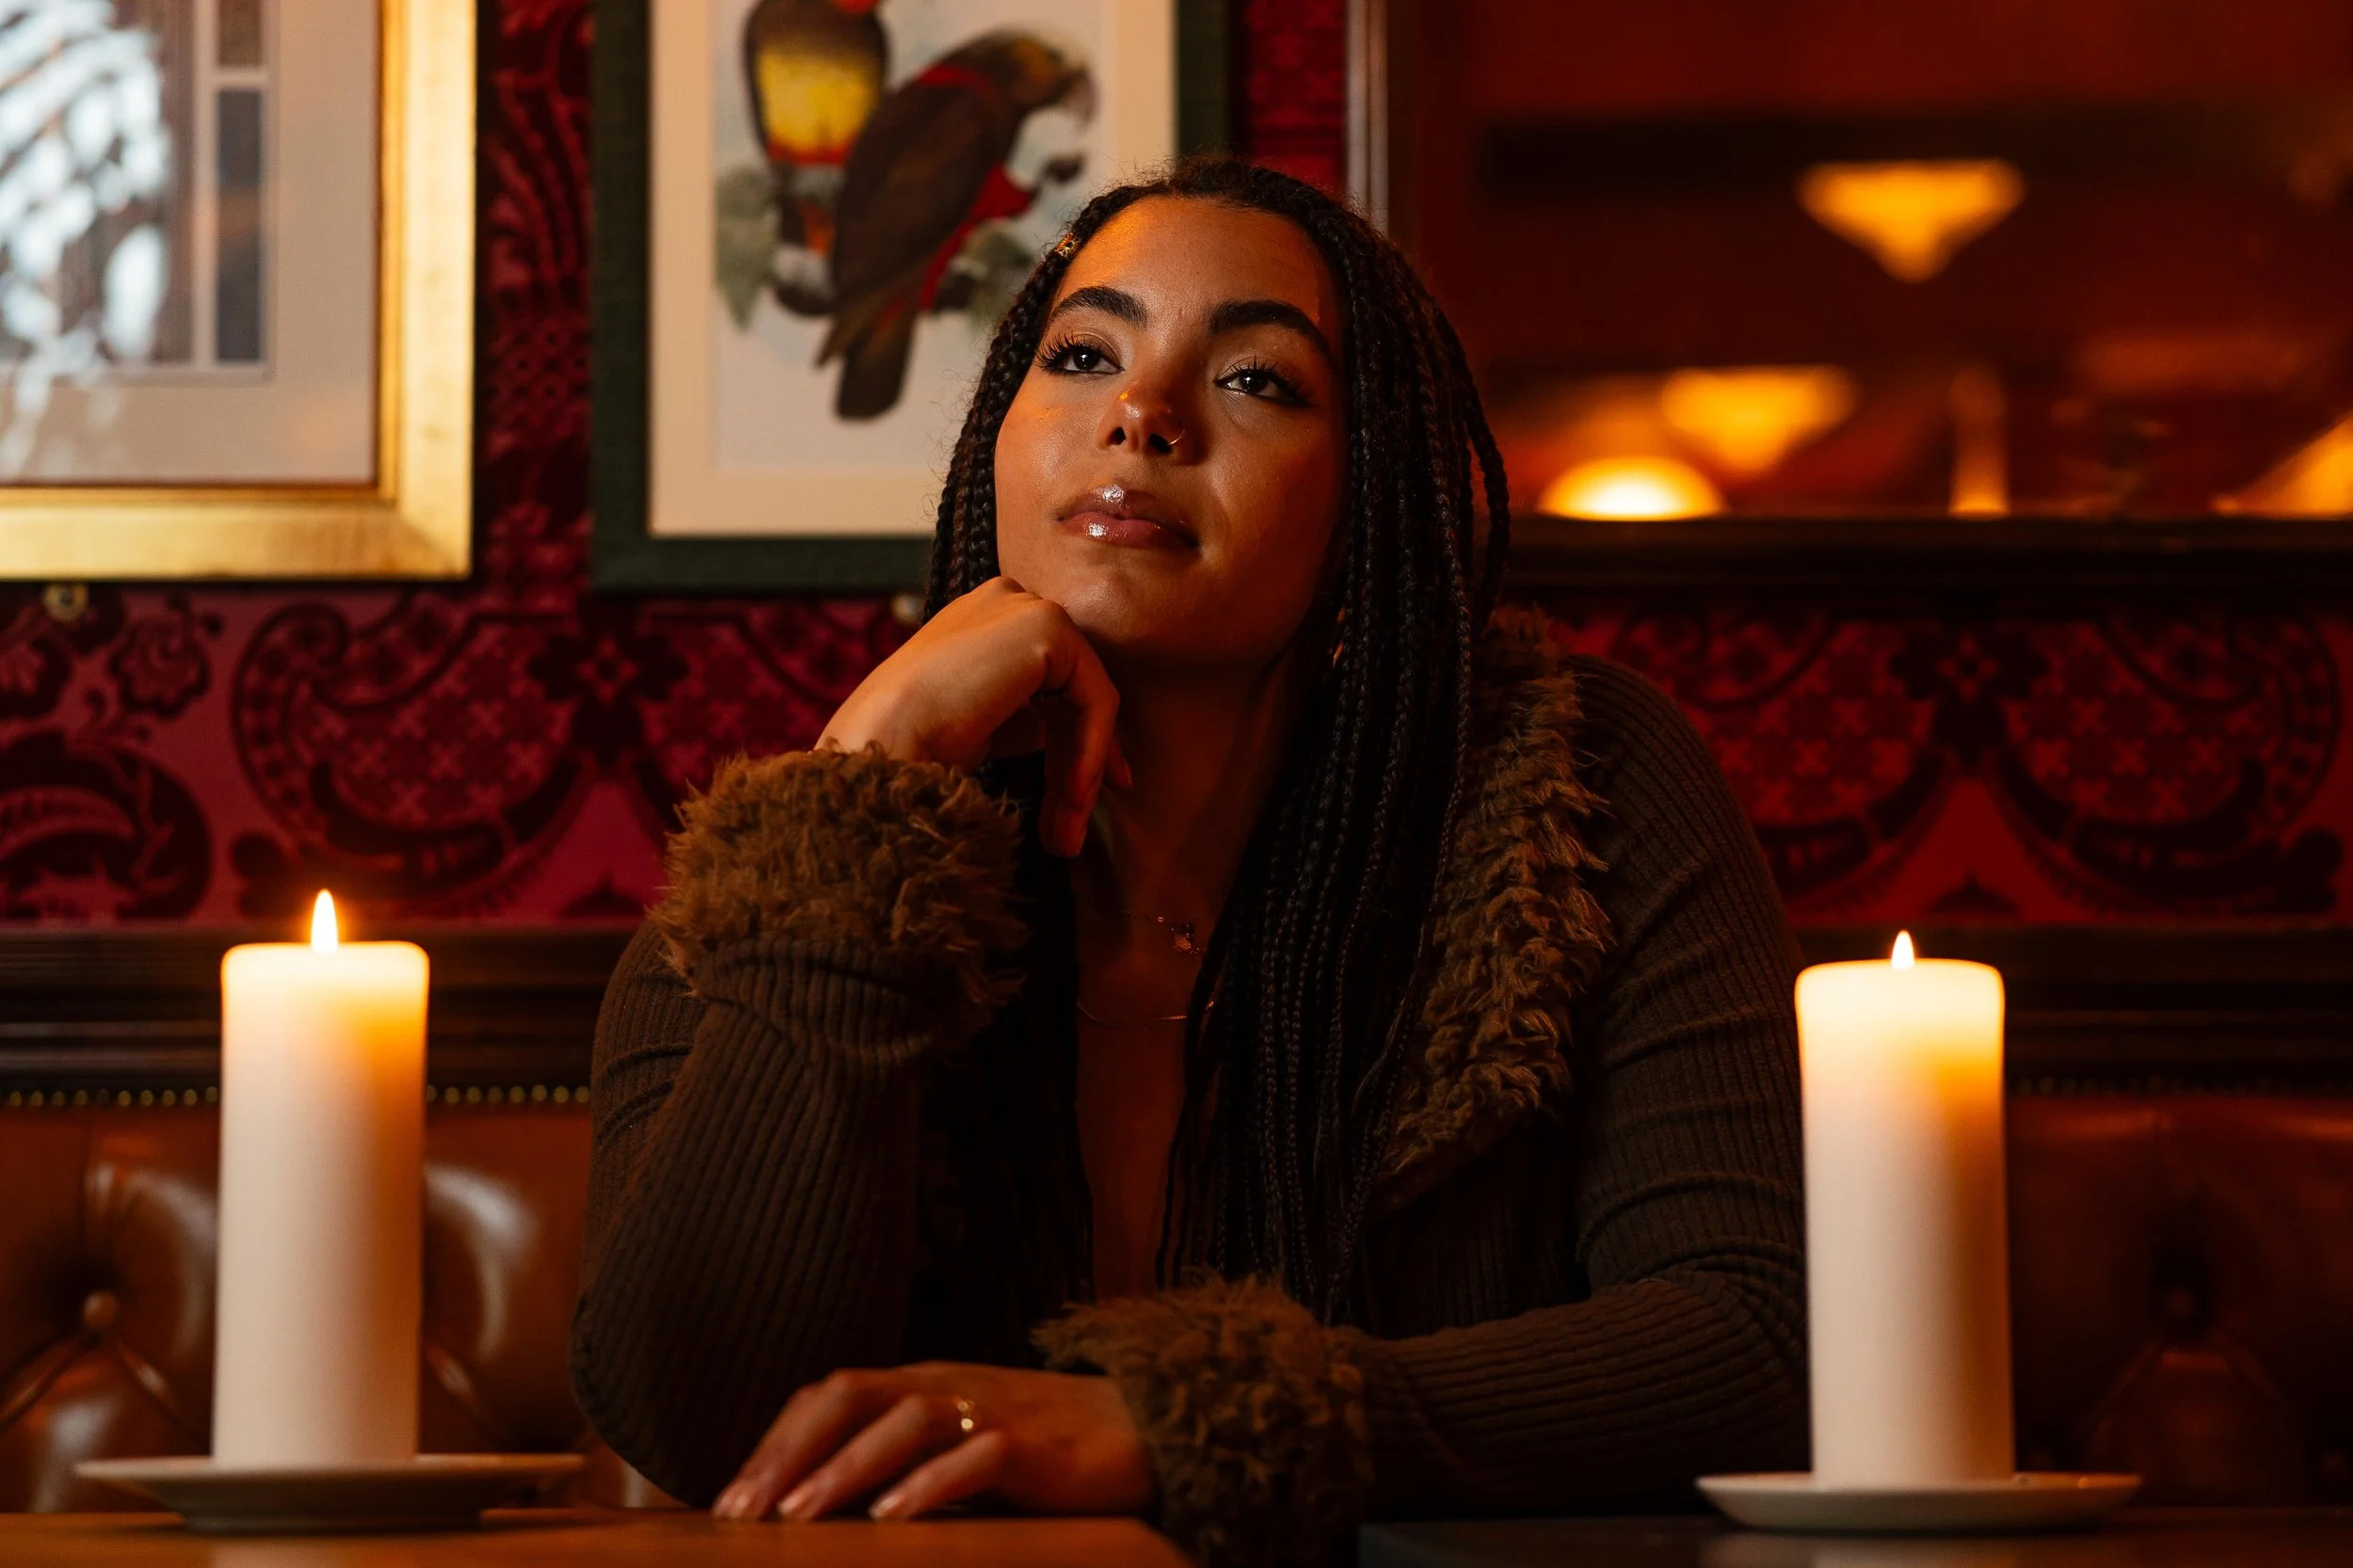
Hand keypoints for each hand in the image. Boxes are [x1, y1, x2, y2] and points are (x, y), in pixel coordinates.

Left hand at [710, 1361, 1154, 1523]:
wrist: (1142, 1426)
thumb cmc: (1038, 1448)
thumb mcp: (954, 1448)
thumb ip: (897, 1464)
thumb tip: (814, 1511)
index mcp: (919, 1383)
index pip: (829, 1396)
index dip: (775, 1442)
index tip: (728, 1500)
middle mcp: (944, 1385)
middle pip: (850, 1396)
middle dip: (790, 1453)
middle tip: (743, 1512)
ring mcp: (989, 1409)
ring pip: (903, 1421)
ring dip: (844, 1469)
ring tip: (800, 1516)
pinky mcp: (1034, 1445)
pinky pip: (975, 1457)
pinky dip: (929, 1484)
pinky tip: (893, 1518)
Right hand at [818, 578, 1129, 855]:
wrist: (881, 744)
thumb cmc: (909, 745)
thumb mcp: (977, 727)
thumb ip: (1019, 719)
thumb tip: (1053, 733)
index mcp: (981, 618)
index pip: (1047, 681)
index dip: (1068, 742)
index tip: (1077, 800)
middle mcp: (1006, 600)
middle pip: (1071, 690)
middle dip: (1078, 764)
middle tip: (1070, 833)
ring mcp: (1027, 607)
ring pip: (1087, 699)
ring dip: (1082, 772)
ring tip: (1065, 835)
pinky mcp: (1047, 628)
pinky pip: (1095, 700)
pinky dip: (1090, 753)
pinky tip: (1071, 798)